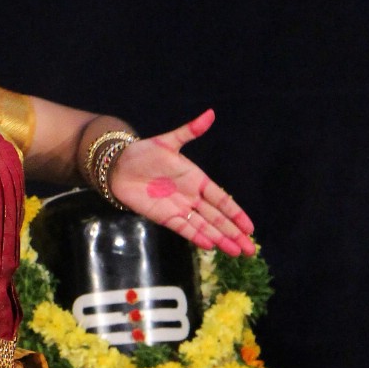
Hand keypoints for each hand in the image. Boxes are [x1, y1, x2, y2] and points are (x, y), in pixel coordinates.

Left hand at [110, 110, 256, 256]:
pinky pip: (184, 229)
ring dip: (220, 240)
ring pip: (204, 227)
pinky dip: (197, 237)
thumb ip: (190, 132)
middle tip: (250, 250)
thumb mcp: (168, 142)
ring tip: (236, 252)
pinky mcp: (164, 217)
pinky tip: (210, 246)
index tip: (250, 227)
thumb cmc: (143, 153)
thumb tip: (210, 114)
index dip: (236, 213)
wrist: (118, 167)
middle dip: (234, 233)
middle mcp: (191, 197)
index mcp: (197, 179)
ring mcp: (179, 208)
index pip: (222, 200)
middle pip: (217, 219)